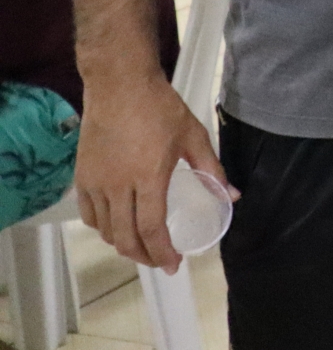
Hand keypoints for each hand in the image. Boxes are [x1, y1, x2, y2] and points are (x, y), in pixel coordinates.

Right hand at [75, 74, 234, 272]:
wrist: (119, 85)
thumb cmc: (160, 107)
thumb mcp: (194, 136)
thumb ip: (213, 169)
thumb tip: (232, 196)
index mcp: (147, 177)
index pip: (151, 229)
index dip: (162, 252)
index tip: (174, 264)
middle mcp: (117, 186)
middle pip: (125, 237)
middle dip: (144, 256)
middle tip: (160, 261)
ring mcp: (95, 182)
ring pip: (105, 230)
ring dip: (123, 244)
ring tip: (142, 247)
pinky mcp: (82, 176)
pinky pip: (89, 214)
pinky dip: (103, 228)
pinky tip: (117, 227)